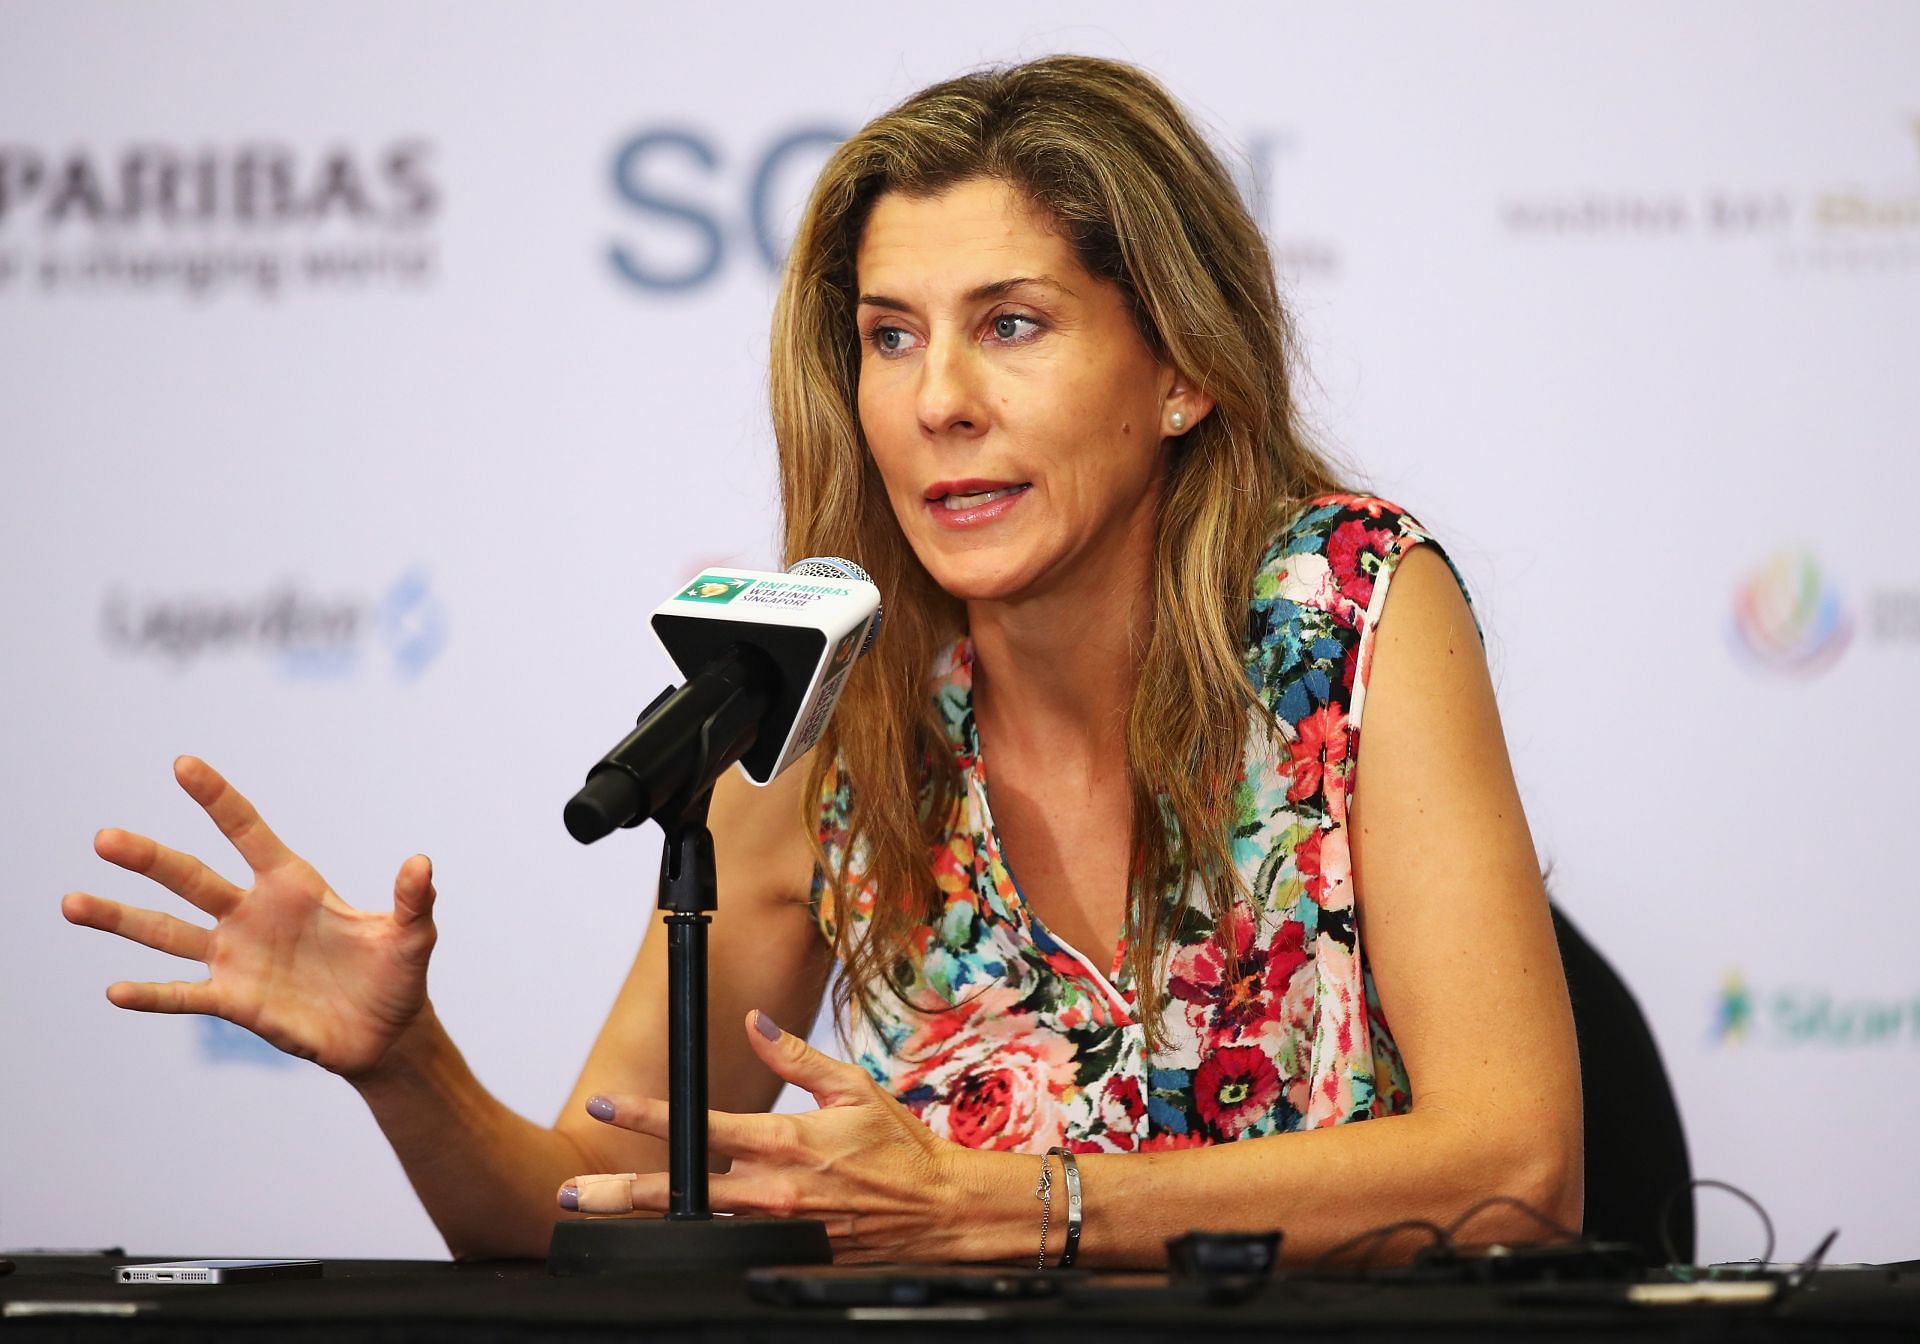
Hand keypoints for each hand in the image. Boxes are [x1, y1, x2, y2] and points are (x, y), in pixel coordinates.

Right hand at [62, 756, 437, 1078]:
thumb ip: (413, 900)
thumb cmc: (397, 975)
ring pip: (168, 932)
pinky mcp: (234, 1001)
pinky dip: (151, 995)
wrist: (386, 1034)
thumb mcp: (412, 935)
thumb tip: (421, 864)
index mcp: (293, 884)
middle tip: (102, 837)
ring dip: (121, 920)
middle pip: (191, 877)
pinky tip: (113, 990)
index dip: (218, 798)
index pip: (247, 831)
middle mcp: (253, 913)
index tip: (183, 763)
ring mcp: (237, 956)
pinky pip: (183, 995)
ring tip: (71, 902)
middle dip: (148, 858)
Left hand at [559, 1011, 969, 1262]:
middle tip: (572, 1192)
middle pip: (679, 1194)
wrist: (939, 1208)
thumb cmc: (901, 1148)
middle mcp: (773, 1190)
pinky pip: (732, 1246)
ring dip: (644, 1222)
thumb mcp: (852, 1088)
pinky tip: (665, 1241)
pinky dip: (697, 1241)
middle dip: (617, 1195)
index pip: (700, 1127)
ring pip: (695, 1226)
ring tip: (598, 1215)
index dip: (648, 1116)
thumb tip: (755, 1025)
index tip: (609, 1104)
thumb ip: (796, 1057)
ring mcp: (778, 1228)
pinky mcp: (789, 1250)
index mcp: (785, 1142)